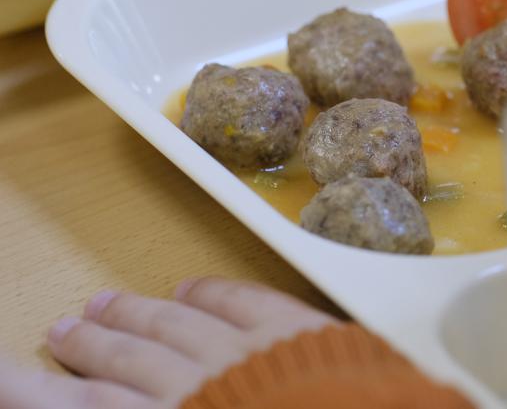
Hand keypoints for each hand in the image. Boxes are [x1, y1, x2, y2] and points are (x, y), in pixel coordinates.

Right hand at [0, 277, 335, 408]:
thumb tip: (150, 398)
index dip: (40, 394)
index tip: (12, 378)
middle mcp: (199, 393)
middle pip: (128, 363)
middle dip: (92, 346)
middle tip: (65, 330)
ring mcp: (249, 358)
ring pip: (176, 328)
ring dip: (137, 315)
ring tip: (106, 304)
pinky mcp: (299, 335)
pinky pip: (244, 303)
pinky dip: (212, 295)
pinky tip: (189, 289)